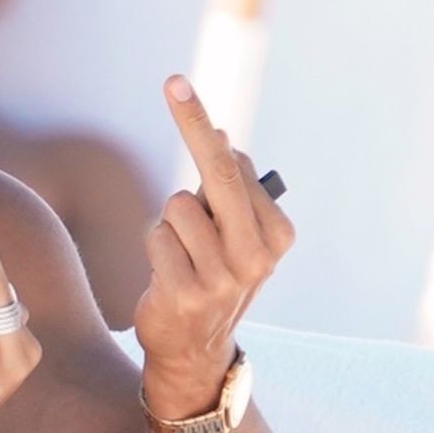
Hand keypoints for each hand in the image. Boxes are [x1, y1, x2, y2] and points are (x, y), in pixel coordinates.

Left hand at [136, 76, 295, 417]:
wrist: (196, 351)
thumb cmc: (211, 278)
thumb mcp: (232, 236)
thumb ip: (226, 190)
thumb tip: (220, 135)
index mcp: (277, 233)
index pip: (237, 164)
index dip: (202, 127)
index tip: (177, 85)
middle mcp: (258, 253)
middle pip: (219, 172)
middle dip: (194, 123)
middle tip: (173, 81)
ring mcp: (224, 276)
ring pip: (176, 208)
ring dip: (168, 226)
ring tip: (181, 257)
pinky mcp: (186, 294)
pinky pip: (157, 238)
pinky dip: (156, 248)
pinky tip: (168, 276)